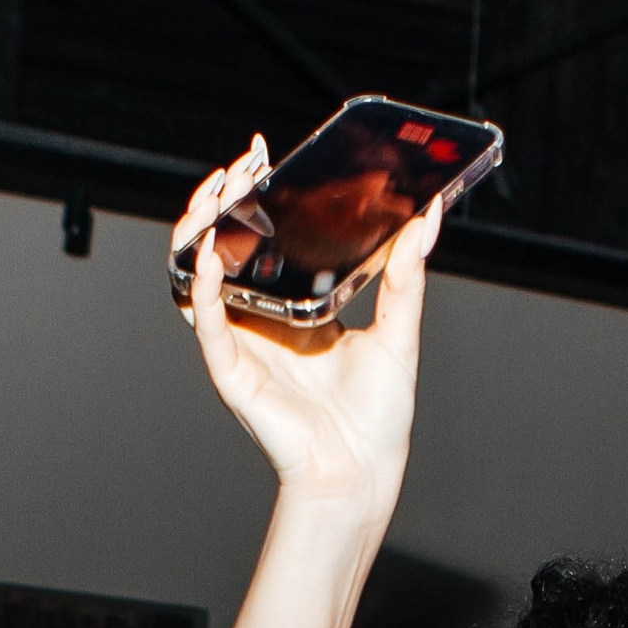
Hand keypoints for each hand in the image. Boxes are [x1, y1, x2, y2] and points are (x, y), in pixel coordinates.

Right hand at [169, 142, 439, 510]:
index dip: (255, 195)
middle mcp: (264, 322)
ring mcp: (243, 345)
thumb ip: (407, 273)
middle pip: (224, 248)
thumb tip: (429, 216)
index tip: (261, 155)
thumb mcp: (399, 330)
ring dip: (198, 232)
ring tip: (214, 196)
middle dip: (223, 200)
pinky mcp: (233, 372)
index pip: (264, 239)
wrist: (363, 472)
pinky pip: (205, 324)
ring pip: (199, 279)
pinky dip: (202, 290)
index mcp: (298, 309)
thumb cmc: (378, 417)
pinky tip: (210, 256)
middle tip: (239, 166)